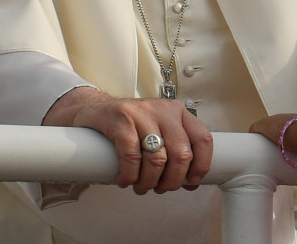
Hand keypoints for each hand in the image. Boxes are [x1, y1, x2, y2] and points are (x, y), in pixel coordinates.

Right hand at [44, 87, 212, 194]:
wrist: (94, 108)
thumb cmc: (130, 126)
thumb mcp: (158, 131)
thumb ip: (175, 151)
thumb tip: (192, 183)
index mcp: (178, 113)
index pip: (203, 138)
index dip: (201, 165)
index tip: (191, 181)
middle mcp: (164, 110)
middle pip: (181, 154)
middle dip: (172, 180)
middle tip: (161, 188)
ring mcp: (142, 113)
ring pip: (157, 158)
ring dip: (149, 182)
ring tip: (142, 187)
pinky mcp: (121, 120)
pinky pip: (132, 156)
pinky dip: (130, 175)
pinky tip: (125, 180)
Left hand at [249, 114, 296, 144]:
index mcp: (294, 118)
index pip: (287, 123)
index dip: (285, 131)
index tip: (285, 138)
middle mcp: (281, 117)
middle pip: (274, 125)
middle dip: (273, 133)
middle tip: (273, 144)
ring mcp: (271, 122)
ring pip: (263, 128)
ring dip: (262, 135)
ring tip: (262, 146)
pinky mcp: (261, 127)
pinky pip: (253, 130)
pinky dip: (252, 135)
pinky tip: (251, 143)